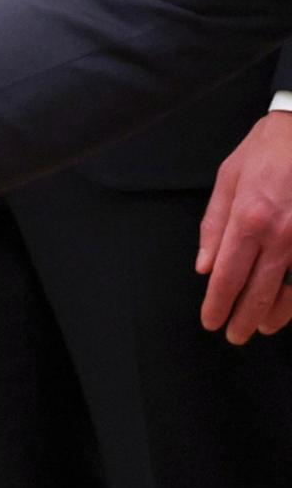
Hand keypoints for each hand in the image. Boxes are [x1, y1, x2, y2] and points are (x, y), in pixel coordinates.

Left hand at [198, 111, 291, 342]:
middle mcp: (280, 235)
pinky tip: (287, 308)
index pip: (227, 274)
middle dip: (242, 318)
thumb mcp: (229, 177)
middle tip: (232, 335)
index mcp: (248, 217)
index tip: (210, 322)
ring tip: (258, 327)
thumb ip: (214, 223)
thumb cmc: (265, 152)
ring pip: (290, 293)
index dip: (218, 303)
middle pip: (258, 291)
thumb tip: (204, 266)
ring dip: (273, 316)